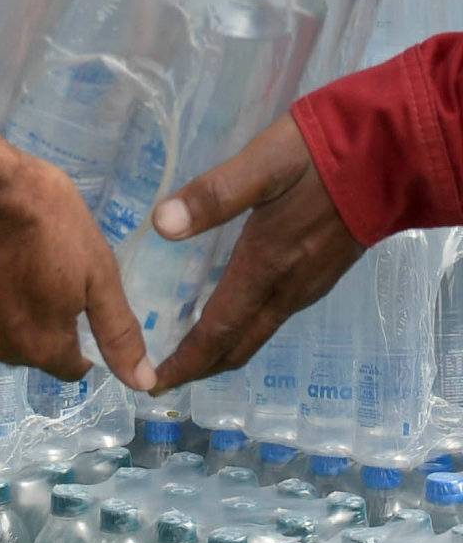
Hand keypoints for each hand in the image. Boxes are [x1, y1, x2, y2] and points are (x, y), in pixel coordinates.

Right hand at [0, 142, 153, 388]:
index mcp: (40, 346)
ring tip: (2, 258)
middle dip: (37, 320)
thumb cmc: (42, 217)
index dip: (77, 335)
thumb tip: (142, 383)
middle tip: (39, 268)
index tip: (73, 298)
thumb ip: (117, 329)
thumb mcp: (96, 268)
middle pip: (26, 348)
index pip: (70, 366)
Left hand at [148, 114, 362, 393]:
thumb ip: (213, 195)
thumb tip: (162, 225)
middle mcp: (288, 288)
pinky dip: (241, 329)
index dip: (185, 361)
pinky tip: (224, 312)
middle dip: (199, 366)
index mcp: (267, 267)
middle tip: (159, 377)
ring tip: (184, 351)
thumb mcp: (262, 165)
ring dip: (220, 349)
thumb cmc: (320, 158)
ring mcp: (307, 284)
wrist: (390, 159)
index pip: (219, 330)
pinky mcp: (318, 273)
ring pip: (257, 334)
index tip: (152, 383)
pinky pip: (272, 317)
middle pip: (239, 344)